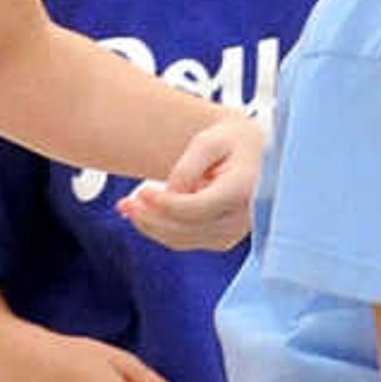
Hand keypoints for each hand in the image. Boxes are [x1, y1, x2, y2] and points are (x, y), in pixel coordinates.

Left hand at [120, 110, 264, 251]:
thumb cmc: (231, 142)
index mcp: (243, 190)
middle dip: (151, 217)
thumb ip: (187, 167)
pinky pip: (185, 241)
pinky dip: (160, 229)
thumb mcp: (209, 141)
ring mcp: (233, 233)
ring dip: (151, 226)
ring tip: (126, 206)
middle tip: (123, 203)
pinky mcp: (222, 239)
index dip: (165, 204)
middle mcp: (242, 218)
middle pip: (187, 228)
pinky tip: (142, 214)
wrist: (257, 156)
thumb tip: (169, 195)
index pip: (198, 208)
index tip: (141, 192)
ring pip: (183, 239)